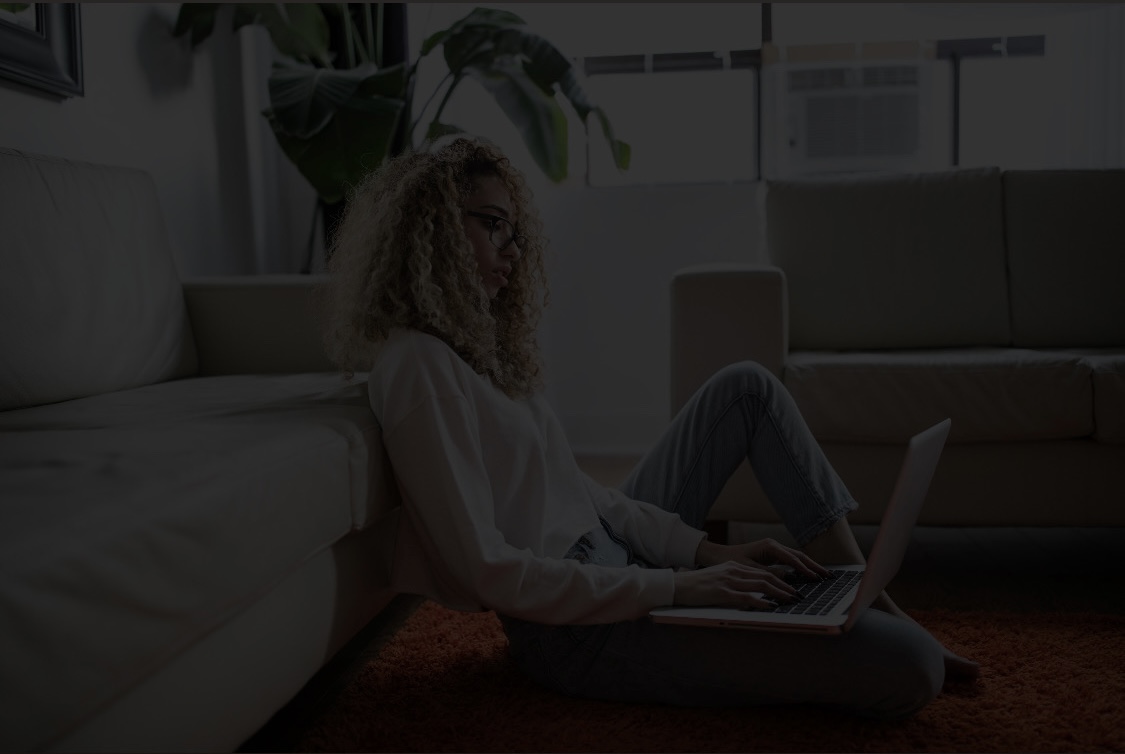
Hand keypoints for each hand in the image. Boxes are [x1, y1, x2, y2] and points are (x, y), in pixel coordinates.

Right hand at [673, 561, 800, 609]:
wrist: (678, 585)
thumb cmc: (697, 585)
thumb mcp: (719, 578)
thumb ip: (736, 582)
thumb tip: (753, 592)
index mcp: (734, 566)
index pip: (762, 572)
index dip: (780, 580)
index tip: (792, 589)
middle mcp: (734, 570)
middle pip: (766, 577)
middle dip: (785, 587)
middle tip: (798, 596)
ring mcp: (729, 581)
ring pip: (761, 585)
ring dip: (779, 593)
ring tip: (791, 600)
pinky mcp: (722, 593)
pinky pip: (747, 597)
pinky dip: (762, 601)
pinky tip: (771, 606)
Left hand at [696, 537, 829, 580]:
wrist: (719, 556)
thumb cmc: (731, 562)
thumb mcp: (750, 570)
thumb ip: (770, 574)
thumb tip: (789, 579)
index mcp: (769, 546)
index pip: (792, 559)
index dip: (805, 569)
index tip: (816, 578)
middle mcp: (774, 545)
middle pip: (799, 556)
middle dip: (814, 566)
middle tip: (828, 576)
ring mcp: (774, 550)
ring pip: (797, 558)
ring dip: (810, 567)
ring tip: (824, 576)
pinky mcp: (773, 555)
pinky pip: (791, 561)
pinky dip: (801, 568)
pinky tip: (809, 576)